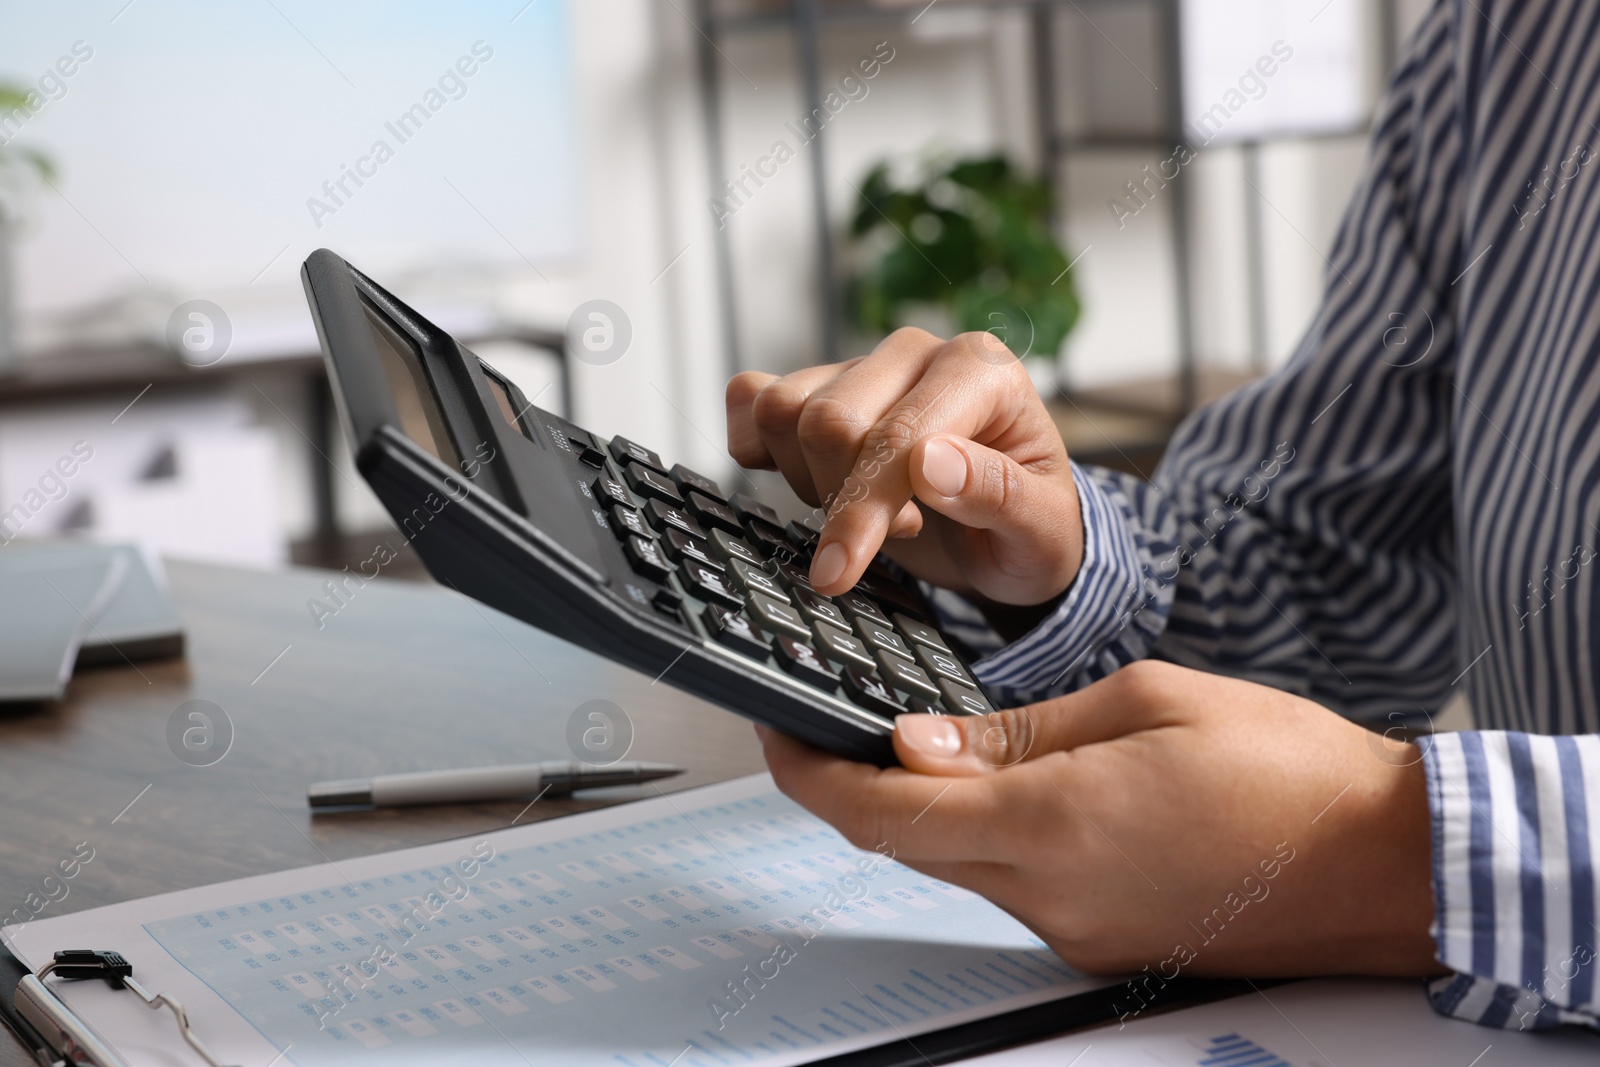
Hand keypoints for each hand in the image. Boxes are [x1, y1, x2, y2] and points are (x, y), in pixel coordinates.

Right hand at [725, 328, 1082, 605]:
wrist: (1009, 535)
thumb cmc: (1030, 528)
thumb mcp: (1043, 529)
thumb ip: (998, 493)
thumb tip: (932, 464)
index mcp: (980, 370)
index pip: (896, 435)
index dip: (864, 509)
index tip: (840, 570)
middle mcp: (916, 354)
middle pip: (827, 420)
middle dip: (842, 499)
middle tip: (897, 533)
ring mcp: (862, 366)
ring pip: (781, 410)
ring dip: (808, 480)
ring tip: (870, 508)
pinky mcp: (818, 387)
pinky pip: (750, 398)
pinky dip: (757, 449)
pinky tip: (809, 482)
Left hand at [759, 660, 1442, 978]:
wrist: (1386, 863)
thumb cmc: (1290, 771)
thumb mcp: (1146, 702)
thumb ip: (1020, 730)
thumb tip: (921, 741)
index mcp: (1056, 825)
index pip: (886, 813)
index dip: (811, 775)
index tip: (774, 732)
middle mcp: (1053, 895)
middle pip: (907, 844)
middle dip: (853, 786)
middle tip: (830, 724)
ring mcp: (1078, 930)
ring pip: (956, 865)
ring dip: (923, 810)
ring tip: (923, 742)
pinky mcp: (1104, 941)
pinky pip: (1011, 885)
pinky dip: (983, 835)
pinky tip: (1005, 789)